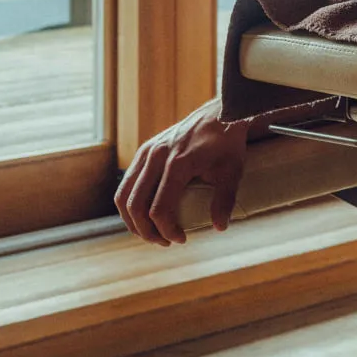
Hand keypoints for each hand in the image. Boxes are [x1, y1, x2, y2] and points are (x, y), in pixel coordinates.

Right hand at [114, 100, 247, 245]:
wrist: (220, 114)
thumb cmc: (227, 144)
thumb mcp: (232, 171)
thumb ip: (225, 200)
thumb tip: (219, 228)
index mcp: (178, 163)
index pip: (160, 208)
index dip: (167, 230)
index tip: (181, 239)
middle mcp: (157, 156)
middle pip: (135, 205)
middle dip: (146, 231)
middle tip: (163, 242)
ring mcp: (147, 152)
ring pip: (123, 195)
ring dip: (132, 220)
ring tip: (151, 233)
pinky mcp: (144, 150)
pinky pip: (127, 182)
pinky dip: (130, 203)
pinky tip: (144, 215)